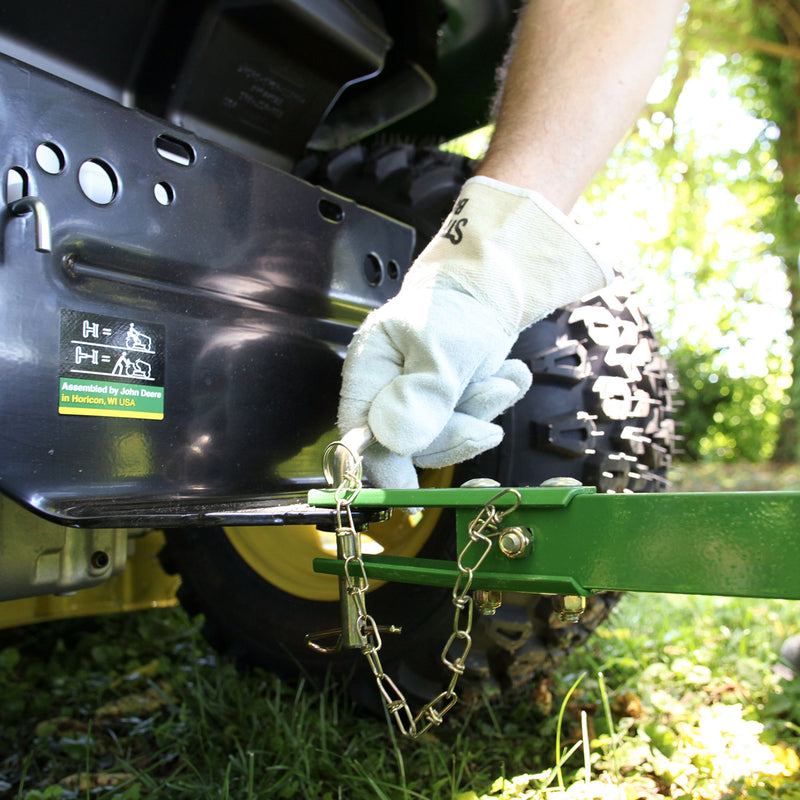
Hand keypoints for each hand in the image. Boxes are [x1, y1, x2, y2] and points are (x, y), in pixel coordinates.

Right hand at [338, 176, 611, 488]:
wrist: (492, 284)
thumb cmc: (456, 304)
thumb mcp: (441, 346)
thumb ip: (422, 394)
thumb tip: (394, 441)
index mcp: (369, 372)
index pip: (361, 434)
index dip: (381, 465)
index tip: (405, 493)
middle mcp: (389, 392)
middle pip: (410, 446)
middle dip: (456, 430)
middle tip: (488, 397)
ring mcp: (420, 401)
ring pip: (447, 438)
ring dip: (483, 410)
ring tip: (500, 376)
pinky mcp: (451, 404)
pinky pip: (474, 425)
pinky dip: (495, 402)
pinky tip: (503, 373)